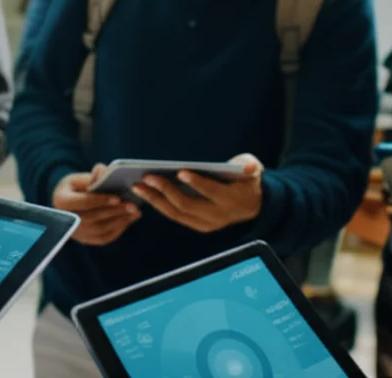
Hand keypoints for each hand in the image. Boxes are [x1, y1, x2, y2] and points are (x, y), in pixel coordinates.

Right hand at [53, 164, 140, 245]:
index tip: (117, 198)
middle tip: (133, 206)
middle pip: (93, 218)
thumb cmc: (77, 186)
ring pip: (100, 230)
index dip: (100, 200)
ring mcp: (75, 233)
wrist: (70, 202)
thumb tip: (104, 171)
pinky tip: (129, 219)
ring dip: (119, 221)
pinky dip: (118, 229)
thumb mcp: (80, 177)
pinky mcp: (85, 240)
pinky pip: (104, 238)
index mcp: (60, 201)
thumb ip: (93, 175)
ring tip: (135, 212)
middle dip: (114, 211)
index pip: (82, 202)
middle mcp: (66, 220)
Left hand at [131, 153, 263, 233]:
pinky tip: (145, 194)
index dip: (196, 183)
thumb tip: (247, 166)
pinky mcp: (198, 226)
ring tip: (138, 187)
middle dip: (166, 191)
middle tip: (147, 177)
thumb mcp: (253, 169)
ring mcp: (207, 224)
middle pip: (187, 205)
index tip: (180, 173)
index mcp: (231, 200)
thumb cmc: (247, 180)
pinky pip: (175, 216)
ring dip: (155, 200)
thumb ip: (249, 166)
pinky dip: (159, 205)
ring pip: (177, 214)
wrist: (253, 204)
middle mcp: (218, 216)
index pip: (211, 192)